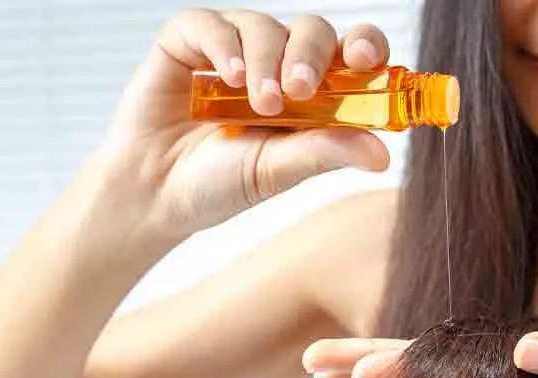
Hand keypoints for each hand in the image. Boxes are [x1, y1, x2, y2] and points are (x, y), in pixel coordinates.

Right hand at [95, 9, 390, 239]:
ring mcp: (232, 52)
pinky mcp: (188, 44)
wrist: (155, 194)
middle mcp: (275, 66)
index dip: (365, 48)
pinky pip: (210, 24)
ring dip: (265, 60)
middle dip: (311, 54)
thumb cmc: (219, 184)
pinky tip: (228, 74)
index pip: (350, 56)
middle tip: (300, 91)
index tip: (364, 60)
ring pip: (264, 26)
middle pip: (312, 31)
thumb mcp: (277, 172)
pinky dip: (224, 44)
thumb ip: (325, 153)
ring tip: (259, 103)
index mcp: (308, 96)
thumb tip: (382, 155)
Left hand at [303, 329, 537, 377]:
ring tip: (339, 367)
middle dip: (371, 367)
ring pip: (446, 374)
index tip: (352, 368)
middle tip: (313, 363)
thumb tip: (524, 352)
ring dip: (391, 366)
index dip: (403, 371)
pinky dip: (432, 362)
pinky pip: (474, 368)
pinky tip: (405, 363)